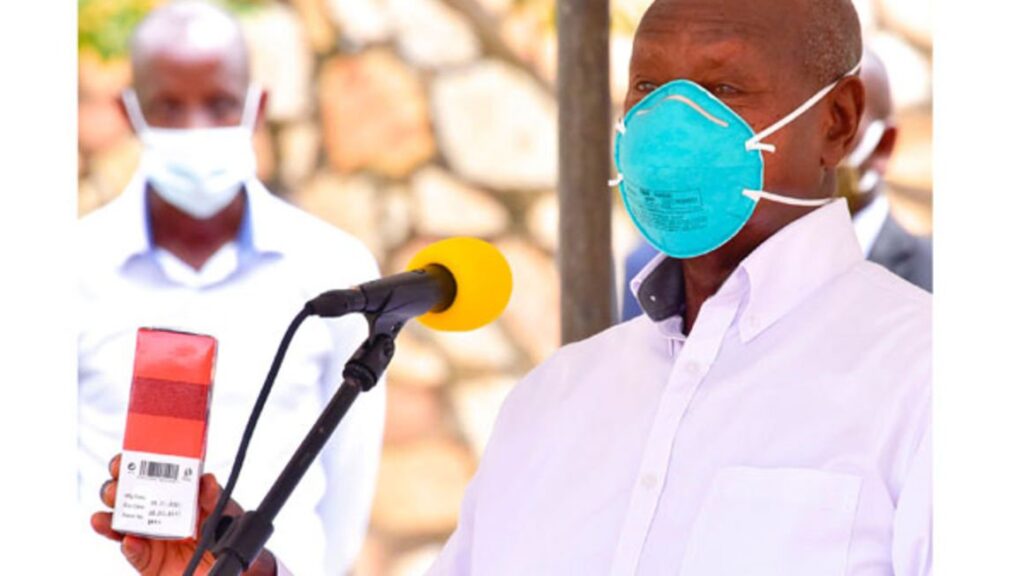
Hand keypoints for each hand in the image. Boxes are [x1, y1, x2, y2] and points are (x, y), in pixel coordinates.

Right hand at [91, 454, 276, 575]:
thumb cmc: (226, 530)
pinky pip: (133, 552)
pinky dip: (129, 546)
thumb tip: (206, 480)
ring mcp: (150, 536)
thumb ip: (212, 496)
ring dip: (111, 517)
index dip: (134, 464)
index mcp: (173, 492)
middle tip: (116, 486)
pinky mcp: (147, 560)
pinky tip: (130, 540)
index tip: (127, 459)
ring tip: (110, 515)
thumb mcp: (222, 509)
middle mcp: (157, 511)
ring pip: (120, 524)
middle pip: (127, 496)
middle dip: (115, 488)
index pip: (147, 473)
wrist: (235, 567)